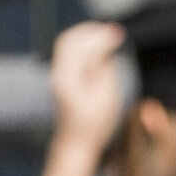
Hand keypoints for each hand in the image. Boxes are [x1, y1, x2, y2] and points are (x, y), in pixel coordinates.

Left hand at [46, 20, 129, 152]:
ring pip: (66, 45)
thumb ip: (103, 65)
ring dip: (86, 36)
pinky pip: (68, 53)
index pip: (80, 46)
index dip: (100, 36)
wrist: (76, 144)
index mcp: (67, 78)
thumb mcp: (105, 94)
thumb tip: (106, 41)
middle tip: (112, 31)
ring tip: (107, 36)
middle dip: (90, 31)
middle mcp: (58, 74)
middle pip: (68, 40)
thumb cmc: (95, 124)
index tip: (118, 32)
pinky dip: (82, 45)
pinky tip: (98, 48)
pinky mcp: (61, 79)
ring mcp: (57, 76)